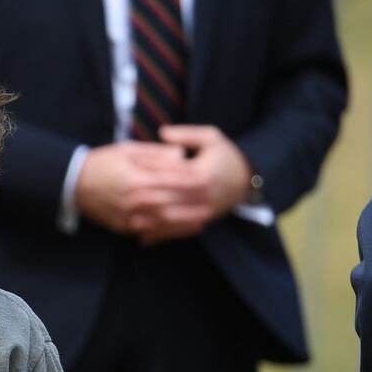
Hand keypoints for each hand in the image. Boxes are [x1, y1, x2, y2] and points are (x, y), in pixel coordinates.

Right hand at [73, 141, 196, 234]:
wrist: (73, 183)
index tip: (208, 179)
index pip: (171, 180)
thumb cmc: (102, 163)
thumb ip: (155, 154)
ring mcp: (128, 216)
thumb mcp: (128, 150)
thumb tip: (181, 155)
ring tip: (202, 219)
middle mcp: (134, 199)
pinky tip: (179, 229)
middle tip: (212, 202)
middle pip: (171, 203)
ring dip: (184, 222)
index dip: (192, 181)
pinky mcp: (123, 227)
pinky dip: (167, 231)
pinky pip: (149, 231)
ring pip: (163, 221)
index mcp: (137, 177)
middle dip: (193, 204)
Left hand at [135, 124, 254, 244]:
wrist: (247, 179)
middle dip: (147, 204)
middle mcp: (203, 195)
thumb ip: (186, 134)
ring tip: (130, 223)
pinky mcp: (203, 220)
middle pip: (171, 201)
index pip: (173, 175)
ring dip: (151, 224)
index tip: (132, 178)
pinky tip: (144, 238)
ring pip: (174, 220)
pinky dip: (162, 236)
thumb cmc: (225, 155)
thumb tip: (162, 133)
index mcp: (202, 173)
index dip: (152, 177)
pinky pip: (179, 231)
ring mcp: (204, 210)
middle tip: (125, 204)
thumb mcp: (211, 138)